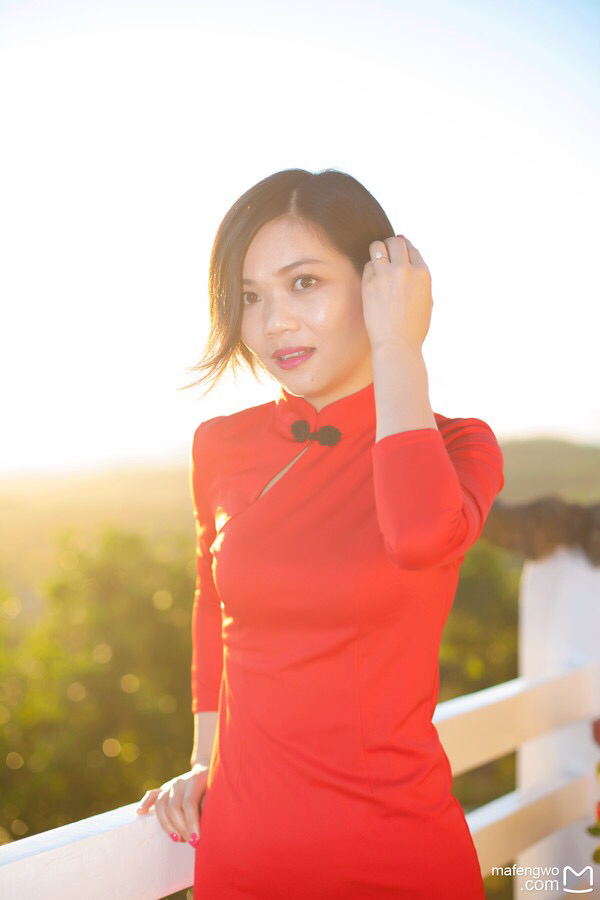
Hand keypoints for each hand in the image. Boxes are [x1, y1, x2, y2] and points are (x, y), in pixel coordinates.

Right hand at [135, 763, 208, 847]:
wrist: (210, 771)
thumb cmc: (216, 790)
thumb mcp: (217, 796)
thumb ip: (210, 810)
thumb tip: (206, 831)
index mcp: (196, 779)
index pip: (189, 803)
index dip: (192, 823)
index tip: (196, 840)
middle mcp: (181, 781)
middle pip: (173, 806)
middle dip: (181, 828)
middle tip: (189, 842)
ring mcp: (171, 783)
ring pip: (161, 803)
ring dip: (167, 824)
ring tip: (176, 839)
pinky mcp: (164, 788)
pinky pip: (152, 794)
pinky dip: (145, 803)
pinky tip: (140, 813)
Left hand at [361, 235, 432, 351]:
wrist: (397, 345)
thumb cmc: (413, 328)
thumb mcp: (427, 301)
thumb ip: (420, 281)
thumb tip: (412, 264)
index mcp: (423, 273)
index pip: (412, 248)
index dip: (405, 249)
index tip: (399, 253)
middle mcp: (405, 270)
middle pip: (395, 242)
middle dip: (391, 245)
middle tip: (387, 253)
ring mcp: (386, 275)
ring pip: (378, 247)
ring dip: (378, 251)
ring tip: (377, 259)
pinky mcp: (369, 283)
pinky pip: (368, 265)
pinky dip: (371, 268)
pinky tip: (373, 278)